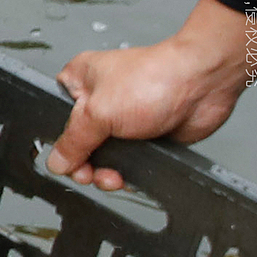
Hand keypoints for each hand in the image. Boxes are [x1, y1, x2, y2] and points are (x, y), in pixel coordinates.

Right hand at [45, 0, 256, 189]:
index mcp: (80, 81)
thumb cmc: (154, 79)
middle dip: (84, 165)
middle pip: (78, 144)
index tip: (67, 159)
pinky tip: (128, 176)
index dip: (59, 143)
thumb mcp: (98, 112)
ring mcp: (122, 120)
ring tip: (113, 177)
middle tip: (90, 173)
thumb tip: (55, 161)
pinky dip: (127, 174)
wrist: (201, 85)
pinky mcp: (143, 136)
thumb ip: (73, 141)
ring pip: (102, 157)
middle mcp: (99, 100)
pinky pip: (126, 163)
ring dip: (105, 173)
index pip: (55, 118)